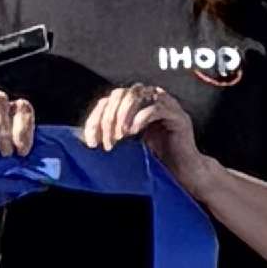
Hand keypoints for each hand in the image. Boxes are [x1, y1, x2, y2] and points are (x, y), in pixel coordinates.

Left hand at [82, 83, 205, 184]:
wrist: (183, 174)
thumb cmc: (156, 160)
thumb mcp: (127, 145)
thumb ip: (111, 134)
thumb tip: (82, 136)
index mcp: (137, 104)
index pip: (109, 100)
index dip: (96, 118)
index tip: (92, 142)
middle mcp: (151, 99)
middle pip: (121, 93)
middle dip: (109, 117)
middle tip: (107, 140)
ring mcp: (166, 105)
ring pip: (137, 94)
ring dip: (123, 115)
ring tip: (120, 136)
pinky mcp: (178, 116)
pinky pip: (155, 108)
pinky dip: (140, 118)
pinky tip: (133, 133)